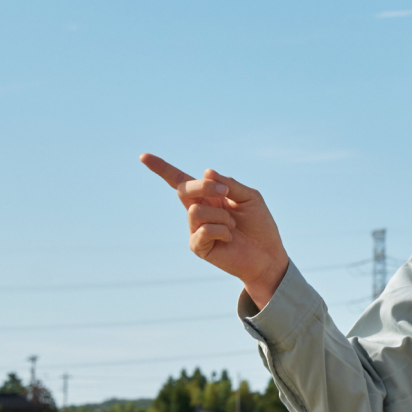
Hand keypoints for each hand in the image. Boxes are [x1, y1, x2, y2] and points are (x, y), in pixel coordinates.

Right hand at [140, 154, 289, 307]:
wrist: (268, 255)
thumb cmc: (260, 226)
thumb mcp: (250, 198)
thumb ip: (230, 185)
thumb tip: (206, 172)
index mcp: (209, 197)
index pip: (181, 181)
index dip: (162, 168)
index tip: (143, 156)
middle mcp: (198, 211)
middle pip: (184, 189)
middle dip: (205, 187)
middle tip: (225, 193)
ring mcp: (195, 229)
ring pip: (196, 211)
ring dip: (221, 215)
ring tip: (233, 226)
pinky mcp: (198, 246)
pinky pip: (203, 230)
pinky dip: (221, 231)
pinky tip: (230, 238)